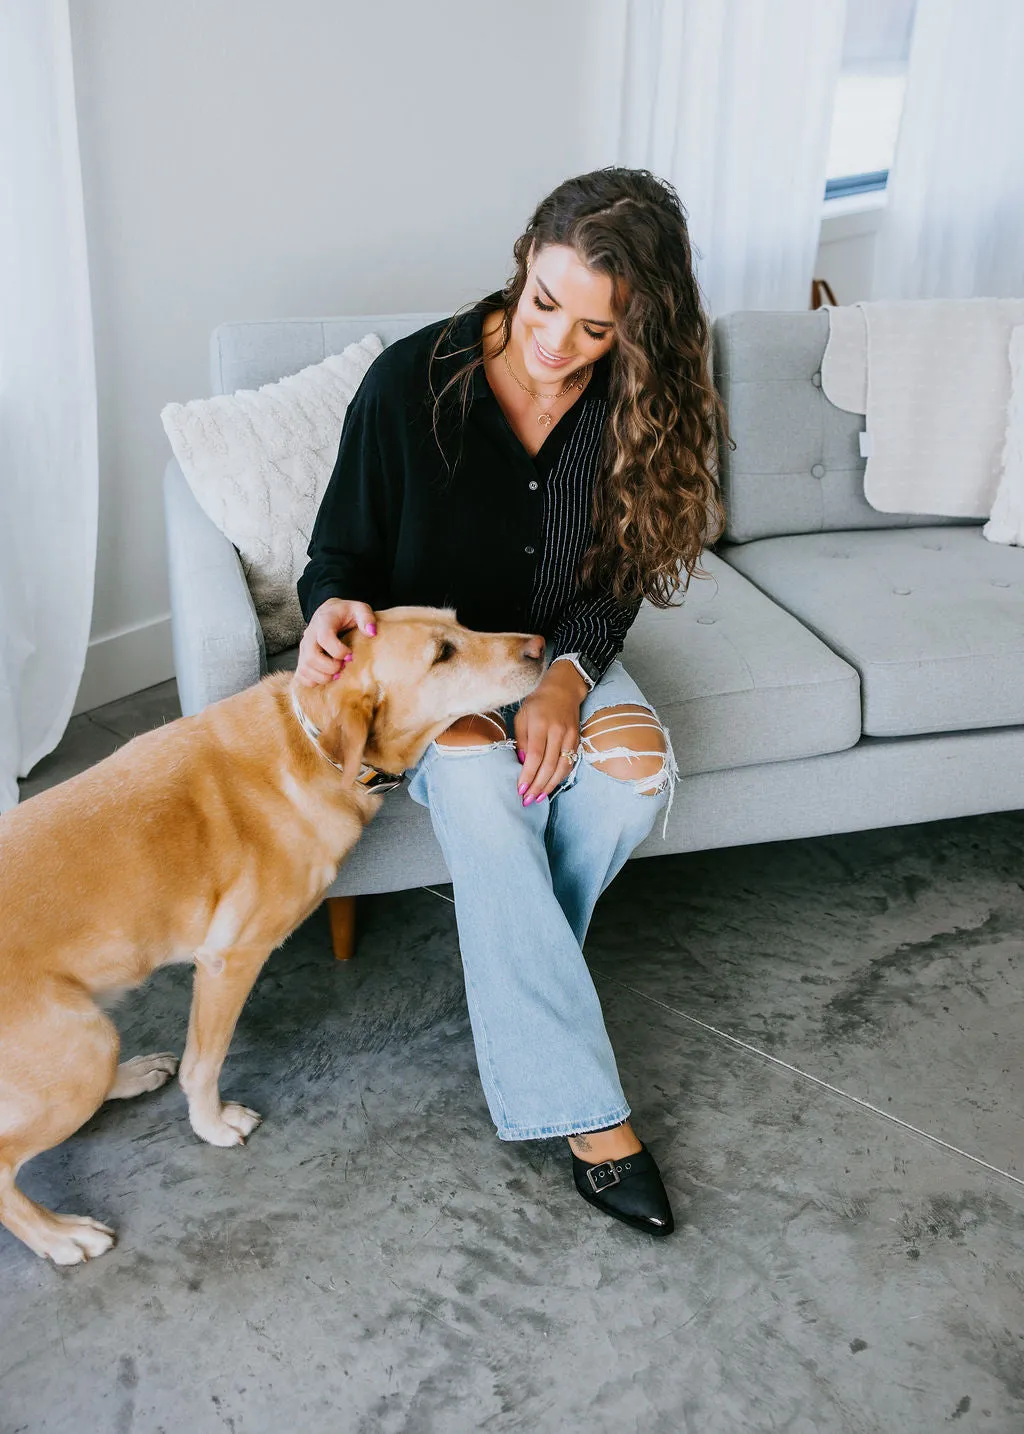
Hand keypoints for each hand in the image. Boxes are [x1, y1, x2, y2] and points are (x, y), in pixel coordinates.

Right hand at [296, 598, 376, 683]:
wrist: (328, 612)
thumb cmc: (346, 613)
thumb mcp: (359, 609)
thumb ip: (366, 618)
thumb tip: (372, 633)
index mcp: (324, 622)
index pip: (325, 638)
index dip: (339, 651)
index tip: (350, 655)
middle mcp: (309, 635)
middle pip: (311, 657)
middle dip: (330, 668)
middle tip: (342, 666)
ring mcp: (303, 647)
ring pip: (304, 668)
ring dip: (322, 677)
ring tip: (336, 673)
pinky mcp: (302, 657)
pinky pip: (300, 675)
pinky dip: (312, 681)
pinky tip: (325, 676)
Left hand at [513, 663, 584, 804]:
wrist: (563, 688)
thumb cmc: (537, 702)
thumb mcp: (522, 716)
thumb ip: (521, 739)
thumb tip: (522, 763)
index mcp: (541, 723)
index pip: (535, 755)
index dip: (528, 775)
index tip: (520, 789)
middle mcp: (558, 731)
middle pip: (549, 765)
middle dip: (537, 785)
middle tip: (527, 800)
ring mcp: (570, 736)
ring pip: (562, 767)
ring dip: (550, 785)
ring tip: (538, 798)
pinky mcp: (577, 739)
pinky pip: (570, 762)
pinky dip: (560, 777)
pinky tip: (550, 785)